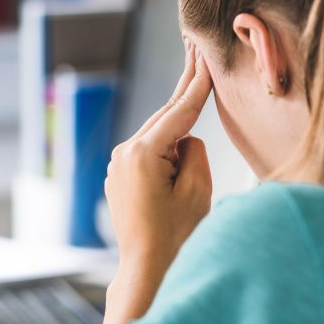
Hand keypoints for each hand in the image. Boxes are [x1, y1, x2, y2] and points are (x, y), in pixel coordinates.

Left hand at [105, 40, 212, 304]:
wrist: (146, 269)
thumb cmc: (175, 236)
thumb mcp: (197, 190)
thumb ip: (193, 151)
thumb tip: (184, 139)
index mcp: (143, 154)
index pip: (179, 112)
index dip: (197, 85)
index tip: (205, 58)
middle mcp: (124, 154)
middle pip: (164, 117)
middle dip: (184, 90)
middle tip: (196, 53)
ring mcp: (119, 166)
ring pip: (156, 134)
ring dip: (176, 121)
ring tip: (193, 83)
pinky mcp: (120, 178)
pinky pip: (148, 152)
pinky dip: (164, 143)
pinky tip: (179, 133)